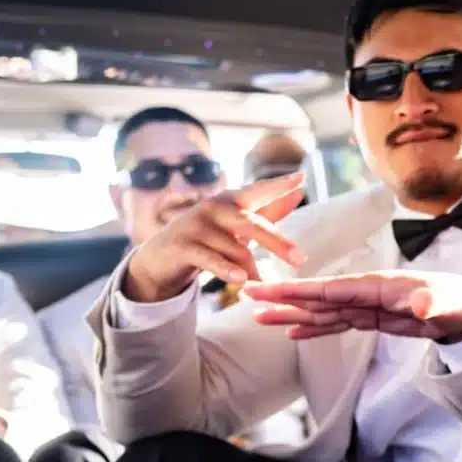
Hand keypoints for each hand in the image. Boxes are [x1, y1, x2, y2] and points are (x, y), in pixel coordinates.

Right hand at [125, 173, 307, 302]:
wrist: (160, 258)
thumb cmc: (208, 237)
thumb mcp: (238, 223)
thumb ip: (268, 208)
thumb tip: (300, 189)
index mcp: (231, 200)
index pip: (258, 190)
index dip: (278, 185)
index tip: (301, 177)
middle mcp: (214, 208)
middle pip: (251, 224)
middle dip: (277, 242)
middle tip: (300, 259)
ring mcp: (196, 225)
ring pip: (234, 249)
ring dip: (250, 270)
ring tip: (261, 284)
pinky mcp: (182, 246)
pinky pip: (211, 260)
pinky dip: (227, 270)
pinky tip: (242, 280)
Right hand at [244, 271, 461, 342]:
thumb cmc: (458, 301)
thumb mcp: (447, 304)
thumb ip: (431, 303)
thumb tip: (420, 304)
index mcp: (376, 286)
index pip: (330, 289)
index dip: (298, 291)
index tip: (270, 289)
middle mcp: (365, 293)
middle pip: (317, 297)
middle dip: (282, 298)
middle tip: (247, 297)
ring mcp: (366, 307)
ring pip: (321, 312)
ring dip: (291, 315)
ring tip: (258, 318)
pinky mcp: (371, 320)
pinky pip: (335, 324)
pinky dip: (313, 329)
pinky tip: (292, 334)